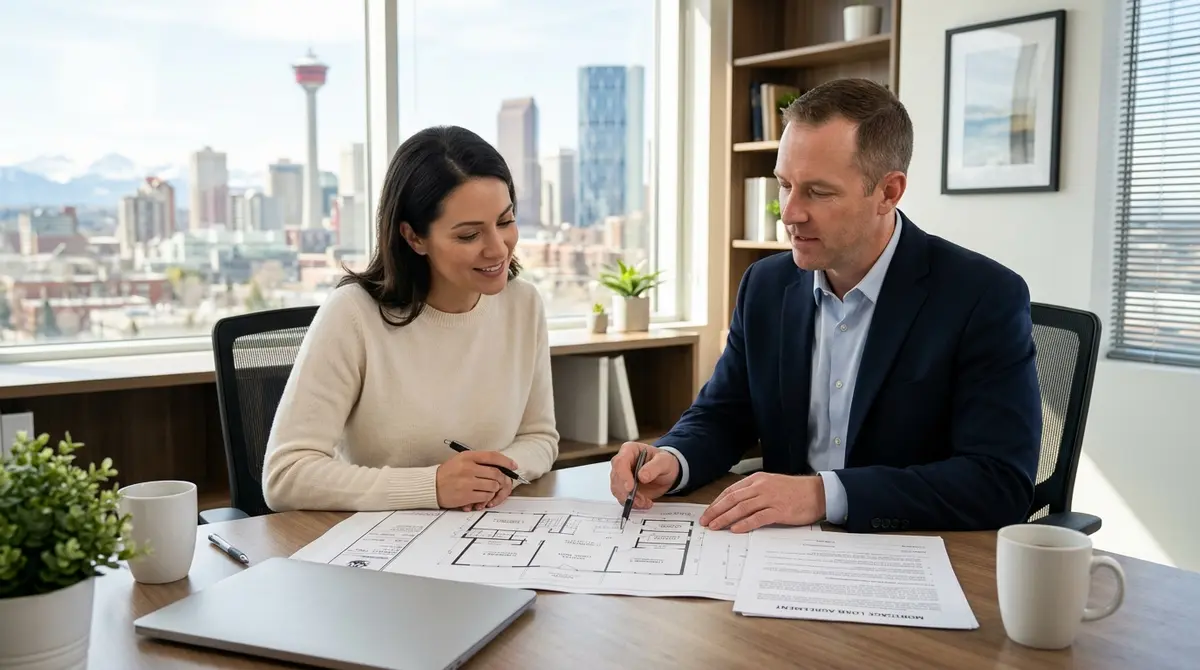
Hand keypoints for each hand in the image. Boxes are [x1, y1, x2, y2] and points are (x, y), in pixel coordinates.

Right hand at [435, 450, 516, 510]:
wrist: (431, 486)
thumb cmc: (447, 473)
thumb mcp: (461, 460)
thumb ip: (478, 461)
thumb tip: (500, 466)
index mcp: (468, 456)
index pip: (492, 456)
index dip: (506, 461)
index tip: (513, 466)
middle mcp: (468, 467)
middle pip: (496, 473)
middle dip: (502, 479)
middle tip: (501, 482)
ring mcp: (467, 482)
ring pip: (493, 486)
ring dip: (493, 490)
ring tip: (487, 491)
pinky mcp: (466, 495)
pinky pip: (486, 496)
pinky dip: (487, 498)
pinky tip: (481, 498)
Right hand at [609, 442, 679, 509]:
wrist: (666, 473)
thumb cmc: (663, 462)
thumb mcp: (664, 461)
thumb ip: (654, 467)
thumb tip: (642, 476)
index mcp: (629, 450)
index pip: (620, 462)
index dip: (623, 476)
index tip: (630, 488)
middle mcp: (622, 463)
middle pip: (616, 478)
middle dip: (627, 492)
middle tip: (641, 500)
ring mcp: (622, 476)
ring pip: (617, 490)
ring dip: (631, 499)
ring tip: (645, 502)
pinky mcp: (624, 489)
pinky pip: (622, 498)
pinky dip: (633, 503)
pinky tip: (644, 503)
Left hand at [700, 473, 825, 532]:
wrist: (818, 493)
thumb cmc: (795, 491)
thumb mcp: (772, 485)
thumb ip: (755, 492)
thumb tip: (736, 505)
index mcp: (757, 479)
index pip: (731, 491)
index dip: (717, 502)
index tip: (708, 512)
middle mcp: (761, 487)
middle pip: (732, 499)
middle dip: (716, 511)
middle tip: (706, 521)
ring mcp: (770, 498)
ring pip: (741, 508)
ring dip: (725, 518)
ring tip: (715, 526)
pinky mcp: (779, 511)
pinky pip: (757, 518)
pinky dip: (744, 523)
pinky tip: (735, 529)